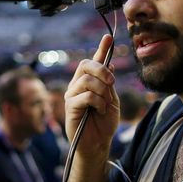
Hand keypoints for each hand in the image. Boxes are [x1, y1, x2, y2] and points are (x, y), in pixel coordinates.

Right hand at [64, 34, 119, 151]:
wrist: (98, 144)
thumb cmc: (104, 124)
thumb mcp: (112, 100)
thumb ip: (109, 84)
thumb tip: (110, 65)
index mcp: (89, 83)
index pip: (94, 61)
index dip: (102, 49)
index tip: (109, 37)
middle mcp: (77, 86)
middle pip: (86, 65)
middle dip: (102, 70)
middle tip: (112, 82)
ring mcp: (72, 96)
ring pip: (87, 80)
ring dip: (102, 91)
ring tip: (105, 104)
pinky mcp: (69, 107)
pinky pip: (85, 96)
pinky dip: (98, 102)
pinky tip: (100, 111)